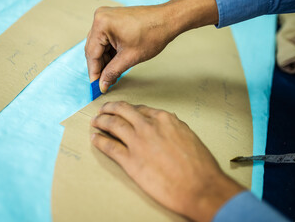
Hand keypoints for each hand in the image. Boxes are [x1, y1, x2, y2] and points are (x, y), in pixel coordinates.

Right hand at [85, 5, 174, 92]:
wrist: (168, 20)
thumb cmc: (153, 33)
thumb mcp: (129, 58)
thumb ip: (112, 72)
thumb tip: (102, 84)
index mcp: (102, 24)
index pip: (92, 54)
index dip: (94, 72)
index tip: (95, 86)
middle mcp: (100, 18)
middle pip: (93, 49)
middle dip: (99, 67)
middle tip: (104, 83)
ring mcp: (106, 17)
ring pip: (99, 46)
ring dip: (105, 61)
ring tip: (112, 75)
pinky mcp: (112, 20)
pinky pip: (105, 40)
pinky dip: (109, 52)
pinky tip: (115, 64)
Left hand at [91, 101, 243, 221]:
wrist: (200, 186)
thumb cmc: (199, 165)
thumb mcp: (188, 136)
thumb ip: (173, 127)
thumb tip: (165, 124)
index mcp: (164, 119)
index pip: (139, 109)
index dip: (127, 109)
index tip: (122, 110)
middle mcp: (148, 126)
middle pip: (122, 111)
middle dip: (109, 108)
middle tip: (102, 110)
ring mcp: (138, 142)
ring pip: (112, 125)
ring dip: (101, 121)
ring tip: (95, 122)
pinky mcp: (130, 161)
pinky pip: (109, 146)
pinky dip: (99, 141)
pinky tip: (95, 138)